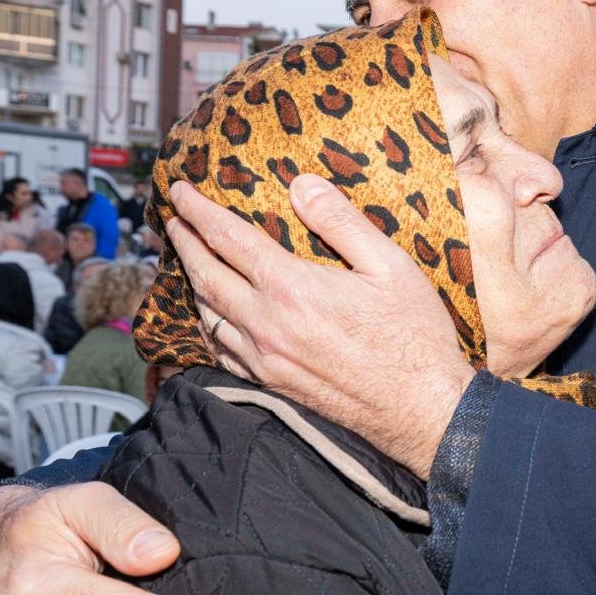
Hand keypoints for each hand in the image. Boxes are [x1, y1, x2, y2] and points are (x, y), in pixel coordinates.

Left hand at [164, 177, 472, 477]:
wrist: (422, 410)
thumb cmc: (413, 335)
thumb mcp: (389, 265)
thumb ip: (341, 222)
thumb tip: (301, 185)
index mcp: (291, 288)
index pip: (228, 239)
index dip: (199, 212)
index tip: (180, 192)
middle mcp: (266, 324)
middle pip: (206, 275)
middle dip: (184, 243)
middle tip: (173, 220)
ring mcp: (265, 359)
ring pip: (208, 314)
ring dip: (192, 281)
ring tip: (190, 260)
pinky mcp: (272, 383)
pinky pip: (222, 351)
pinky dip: (208, 325)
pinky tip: (213, 315)